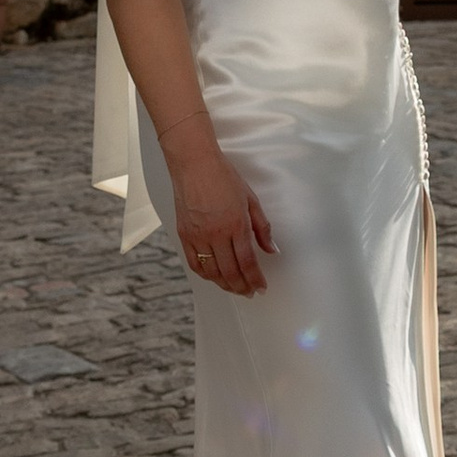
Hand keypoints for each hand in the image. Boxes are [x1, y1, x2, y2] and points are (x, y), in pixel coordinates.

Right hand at [168, 141, 277, 293]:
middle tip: (249, 293)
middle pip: (230, 271)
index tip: (261, 287)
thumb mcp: (251, 199)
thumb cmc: (224, 177)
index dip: (255, 279)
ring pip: (212, 272)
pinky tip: (214, 277)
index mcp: (236, 224)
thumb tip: (272, 249)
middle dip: (242, 286)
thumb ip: (262, 228)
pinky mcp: (184, 235)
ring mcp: (198, 236)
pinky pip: (194, 263)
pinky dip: (206, 275)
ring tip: (235, 289)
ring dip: (225, 284)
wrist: (194, 163)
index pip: (248, 262)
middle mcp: (216, 234)